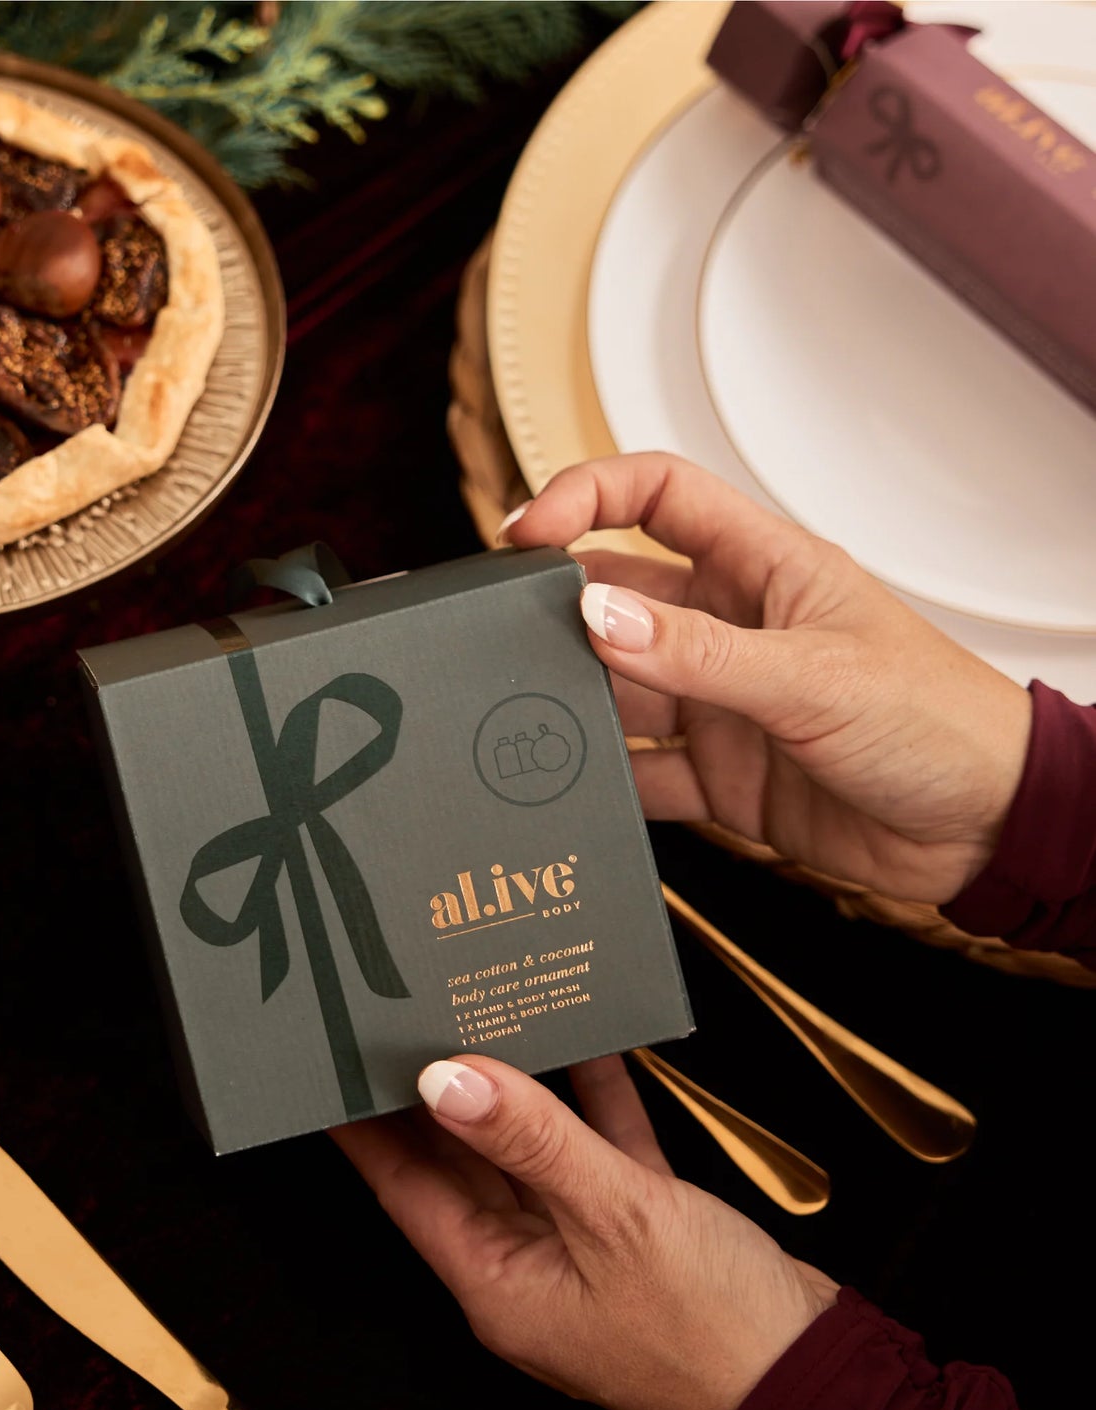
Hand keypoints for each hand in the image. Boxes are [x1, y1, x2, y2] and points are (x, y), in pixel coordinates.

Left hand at [331, 1053, 836, 1409]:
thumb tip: (443, 1079)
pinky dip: (590, 1099)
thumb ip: (530, 1139)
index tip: (337, 1065)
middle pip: (460, 1162)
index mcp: (497, 1279)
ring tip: (484, 1011)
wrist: (818, 1376)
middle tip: (405, 1018)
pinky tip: (587, 1042)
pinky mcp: (634, 1227)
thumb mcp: (613, 1217)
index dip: (366, 1126)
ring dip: (513, 1086)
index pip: (405, 1187)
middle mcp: (527, 1263)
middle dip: (432, 1092)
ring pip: (529, 1149)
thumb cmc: (712, 1327)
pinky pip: (597, 1148)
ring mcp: (580, 1245)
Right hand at [501, 452, 1031, 902]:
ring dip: (579, 702)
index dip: (588, 495)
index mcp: (763, 569)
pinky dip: (607, 782)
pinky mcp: (717, 775)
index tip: (526, 531)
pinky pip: (640, 773)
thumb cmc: (940, 722)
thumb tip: (597, 617)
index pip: (659, 497)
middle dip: (561, 612)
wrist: (985, 831)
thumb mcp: (813, 676)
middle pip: (618, 597)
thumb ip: (698, 653)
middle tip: (507, 636)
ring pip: (618, 688)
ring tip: (539, 719)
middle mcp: (729, 629)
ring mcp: (718, 703)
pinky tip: (581, 789)